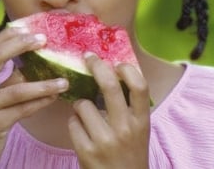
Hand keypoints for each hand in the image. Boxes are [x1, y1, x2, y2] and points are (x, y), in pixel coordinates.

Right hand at [0, 27, 68, 168]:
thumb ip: (5, 78)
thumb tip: (34, 61)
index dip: (10, 34)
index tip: (30, 26)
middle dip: (21, 44)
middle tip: (44, 39)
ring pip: (18, 89)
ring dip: (45, 84)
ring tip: (64, 80)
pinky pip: (24, 109)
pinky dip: (42, 102)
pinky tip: (55, 97)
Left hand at [68, 53, 150, 168]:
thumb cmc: (129, 155)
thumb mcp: (138, 132)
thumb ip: (129, 109)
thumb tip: (112, 74)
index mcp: (141, 122)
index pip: (140, 87)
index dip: (127, 70)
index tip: (117, 63)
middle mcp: (125, 129)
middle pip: (110, 87)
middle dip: (97, 66)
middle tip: (89, 57)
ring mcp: (105, 141)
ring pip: (83, 105)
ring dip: (80, 105)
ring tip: (86, 116)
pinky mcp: (87, 152)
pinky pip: (72, 123)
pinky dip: (74, 123)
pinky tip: (81, 132)